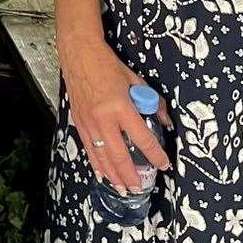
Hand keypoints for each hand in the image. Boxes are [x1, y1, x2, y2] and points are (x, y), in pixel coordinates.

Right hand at [61, 39, 170, 191]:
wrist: (78, 54)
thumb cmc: (107, 64)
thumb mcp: (135, 80)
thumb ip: (152, 101)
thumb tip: (164, 121)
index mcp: (120, 107)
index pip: (142, 138)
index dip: (156, 155)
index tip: (164, 164)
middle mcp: (103, 118)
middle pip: (120, 155)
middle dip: (131, 175)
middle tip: (140, 187)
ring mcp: (89, 122)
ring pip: (102, 156)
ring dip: (113, 175)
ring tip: (123, 189)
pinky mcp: (79, 122)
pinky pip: (89, 148)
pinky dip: (96, 164)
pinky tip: (102, 174)